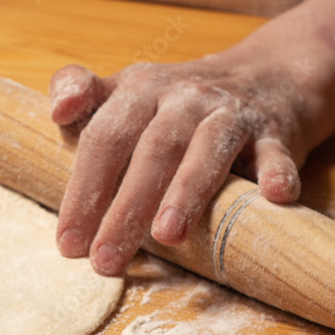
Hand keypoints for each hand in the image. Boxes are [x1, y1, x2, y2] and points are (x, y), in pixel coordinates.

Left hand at [49, 51, 309, 275]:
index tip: (68, 243)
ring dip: (187, 191)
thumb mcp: (125, 88)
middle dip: (125, 208)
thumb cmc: (175, 100)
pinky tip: (273, 196)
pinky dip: (276, 171)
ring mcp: (231, 113)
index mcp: (139, 91)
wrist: (269, 74)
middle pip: (151, 151)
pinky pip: (277, 151)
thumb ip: (79, 91)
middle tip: (104, 260)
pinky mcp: (277, 131)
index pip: (103, 139)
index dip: (83, 190)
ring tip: (167, 236)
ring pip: (207, 150)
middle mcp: (184, 98)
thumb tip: (57, 112)